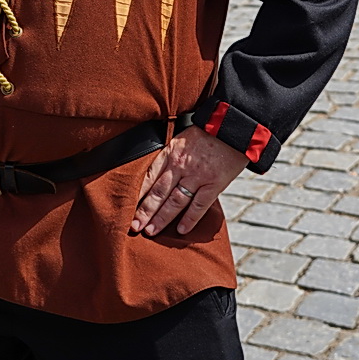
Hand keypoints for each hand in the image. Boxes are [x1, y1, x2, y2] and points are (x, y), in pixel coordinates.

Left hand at [131, 125, 247, 237]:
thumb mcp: (181, 139)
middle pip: (158, 192)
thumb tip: (154, 175)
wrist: (232, 128)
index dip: (137, 194)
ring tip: (151, 231)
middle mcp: (181, 165)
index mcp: (171, 152)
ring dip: (161, 218)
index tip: (126, 207)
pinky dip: (190, 219)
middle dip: (145, 211)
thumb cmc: (206, 134)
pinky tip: (181, 230)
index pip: (149, 176)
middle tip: (134, 226)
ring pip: (175, 201)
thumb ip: (169, 156)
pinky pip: (199, 205)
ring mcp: (198, 176)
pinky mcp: (214, 184)